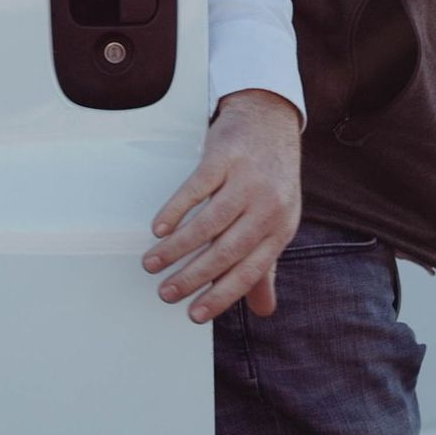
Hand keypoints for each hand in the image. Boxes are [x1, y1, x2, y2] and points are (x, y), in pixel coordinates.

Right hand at [145, 89, 300, 320]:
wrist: (270, 120)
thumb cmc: (272, 178)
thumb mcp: (277, 221)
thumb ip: (265, 267)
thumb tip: (264, 310)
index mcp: (282, 228)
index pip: (250, 271)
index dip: (221, 296)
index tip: (194, 314)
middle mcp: (269, 205)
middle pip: (226, 251)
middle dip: (191, 277)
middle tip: (166, 293)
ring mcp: (248, 180)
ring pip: (208, 223)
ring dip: (176, 248)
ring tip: (153, 264)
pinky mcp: (226, 157)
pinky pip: (196, 189)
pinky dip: (175, 211)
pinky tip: (160, 228)